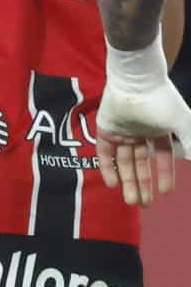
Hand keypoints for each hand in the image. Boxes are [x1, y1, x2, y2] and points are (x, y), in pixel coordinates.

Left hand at [98, 78, 190, 205]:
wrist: (136, 82)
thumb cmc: (161, 102)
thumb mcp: (183, 125)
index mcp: (160, 131)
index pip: (162, 157)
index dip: (164, 175)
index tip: (166, 193)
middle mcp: (140, 133)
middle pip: (141, 163)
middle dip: (143, 184)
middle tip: (144, 204)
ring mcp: (122, 131)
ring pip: (124, 161)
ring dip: (127, 181)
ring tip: (131, 201)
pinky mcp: (105, 129)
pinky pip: (104, 152)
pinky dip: (107, 168)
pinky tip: (112, 184)